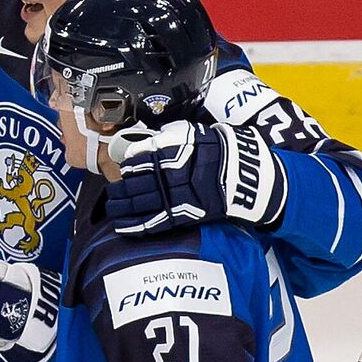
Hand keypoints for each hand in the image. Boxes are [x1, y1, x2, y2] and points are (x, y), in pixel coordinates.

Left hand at [107, 121, 287, 235]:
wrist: (249, 175)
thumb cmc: (223, 151)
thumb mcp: (196, 133)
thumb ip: (171, 136)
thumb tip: (149, 139)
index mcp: (173, 149)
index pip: (140, 157)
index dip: (129, 165)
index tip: (125, 168)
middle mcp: (171, 171)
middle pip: (137, 181)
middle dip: (121, 189)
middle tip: (112, 192)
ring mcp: (177, 194)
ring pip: (141, 201)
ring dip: (123, 206)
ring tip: (112, 208)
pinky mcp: (185, 214)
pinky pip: (156, 221)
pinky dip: (137, 225)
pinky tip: (122, 227)